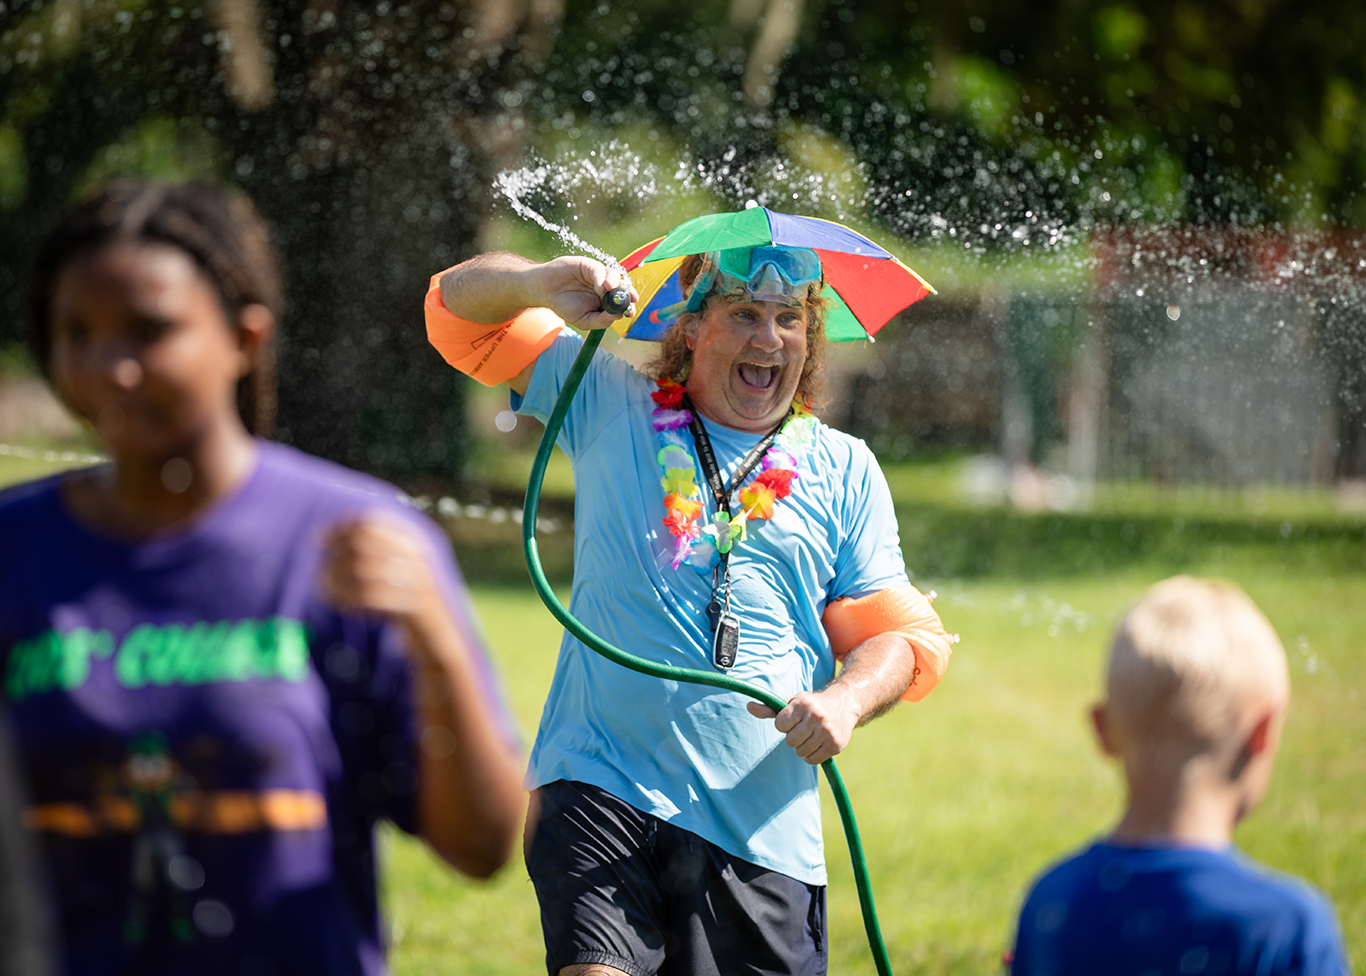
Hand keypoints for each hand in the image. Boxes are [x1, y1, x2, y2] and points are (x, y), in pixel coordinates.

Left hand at [319, 513, 438, 622]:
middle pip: (364, 544)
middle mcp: (416, 556)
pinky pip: (373, 597)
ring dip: (338, 582)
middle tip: (321, 575)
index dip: (341, 529)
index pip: (371, 522)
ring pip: (364, 571)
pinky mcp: (414, 605)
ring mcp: (417, 579)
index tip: (318, 541)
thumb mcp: (392, 570)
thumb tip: (321, 534)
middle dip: (337, 558)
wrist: (437, 636)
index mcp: (411, 541)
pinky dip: (352, 601)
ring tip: (327, 592)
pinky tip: (346, 608)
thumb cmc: (403, 601)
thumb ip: (366, 551)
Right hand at [533, 257, 637, 329]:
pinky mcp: (588, 265)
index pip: (623, 302)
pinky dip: (602, 278)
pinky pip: (599, 270)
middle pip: (623, 286)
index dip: (628, 305)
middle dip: (628, 293)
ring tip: (610, 291)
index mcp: (606, 300)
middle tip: (631, 299)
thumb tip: (618, 316)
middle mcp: (605, 286)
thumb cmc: (565, 306)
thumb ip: (601, 320)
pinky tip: (601, 287)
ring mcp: (598, 275)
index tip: (630, 312)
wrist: (546, 292)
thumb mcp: (584, 320)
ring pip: (614, 275)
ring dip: (616, 283)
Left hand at [746, 686, 861, 764]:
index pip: (779, 725)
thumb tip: (748, 707)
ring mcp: (827, 732)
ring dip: (802, 747)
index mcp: (803, 704)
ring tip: (811, 735)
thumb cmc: (811, 705)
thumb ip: (769, 708)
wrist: (843, 705)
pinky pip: (812, 760)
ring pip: (800, 752)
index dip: (784, 724)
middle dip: (793, 737)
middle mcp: (816, 717)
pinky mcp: (835, 745)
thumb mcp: (791, 703)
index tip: (793, 719)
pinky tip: (817, 744)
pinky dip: (811, 756)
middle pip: (790, 741)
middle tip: (803, 728)